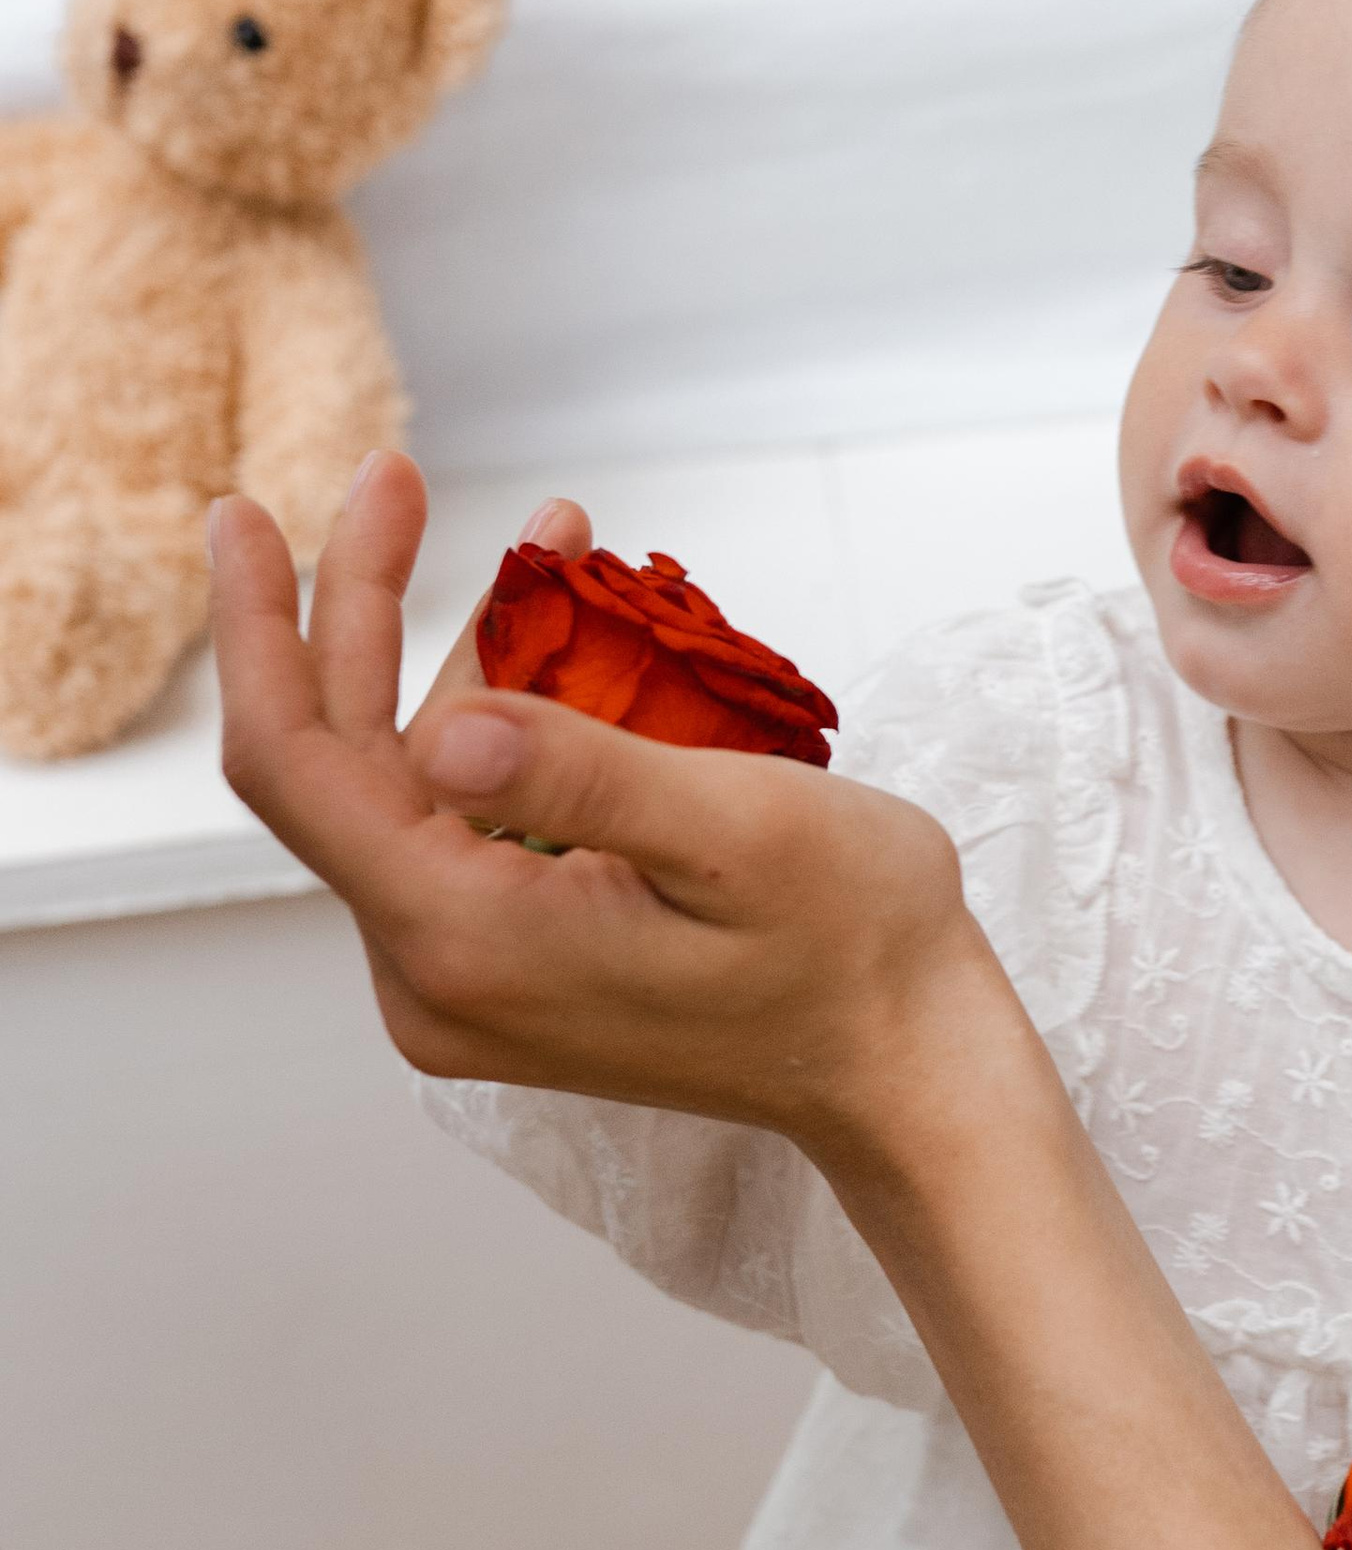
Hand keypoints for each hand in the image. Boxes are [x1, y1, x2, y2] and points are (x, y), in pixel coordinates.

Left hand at [210, 455, 999, 1159]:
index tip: (245, 512)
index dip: (259, 628)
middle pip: (341, 766)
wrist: (909, 1069)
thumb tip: (445, 728)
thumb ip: (584, 777)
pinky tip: (576, 643)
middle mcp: (439, 975)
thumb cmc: (855, 948)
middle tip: (397, 480)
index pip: (294, 769)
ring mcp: (471, 980)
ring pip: (410, 786)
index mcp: (468, 939)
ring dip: (463, 657)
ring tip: (554, 540)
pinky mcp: (514, 969)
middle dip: (361, 611)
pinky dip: (508, 723)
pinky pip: (468, 824)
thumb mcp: (739, 834)